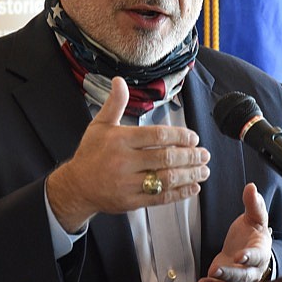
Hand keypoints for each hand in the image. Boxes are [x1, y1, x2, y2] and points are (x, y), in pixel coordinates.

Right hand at [47, 77, 210, 231]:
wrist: (76, 186)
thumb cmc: (90, 153)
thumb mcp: (100, 125)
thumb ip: (115, 104)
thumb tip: (119, 81)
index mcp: (120, 140)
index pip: (157, 136)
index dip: (179, 136)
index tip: (193, 138)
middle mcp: (125, 161)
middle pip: (165, 158)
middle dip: (190, 156)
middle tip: (204, 154)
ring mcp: (128, 183)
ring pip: (166, 179)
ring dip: (189, 175)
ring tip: (203, 170)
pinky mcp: (131, 201)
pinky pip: (160, 198)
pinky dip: (179, 193)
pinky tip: (192, 187)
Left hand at [187, 183, 271, 281]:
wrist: (246, 249)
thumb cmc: (251, 233)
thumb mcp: (254, 217)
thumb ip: (254, 204)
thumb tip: (251, 188)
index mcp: (260, 253)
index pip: (257, 257)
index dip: (250, 257)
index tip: (240, 256)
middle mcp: (251, 271)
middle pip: (243, 277)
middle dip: (229, 276)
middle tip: (216, 271)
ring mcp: (237, 281)